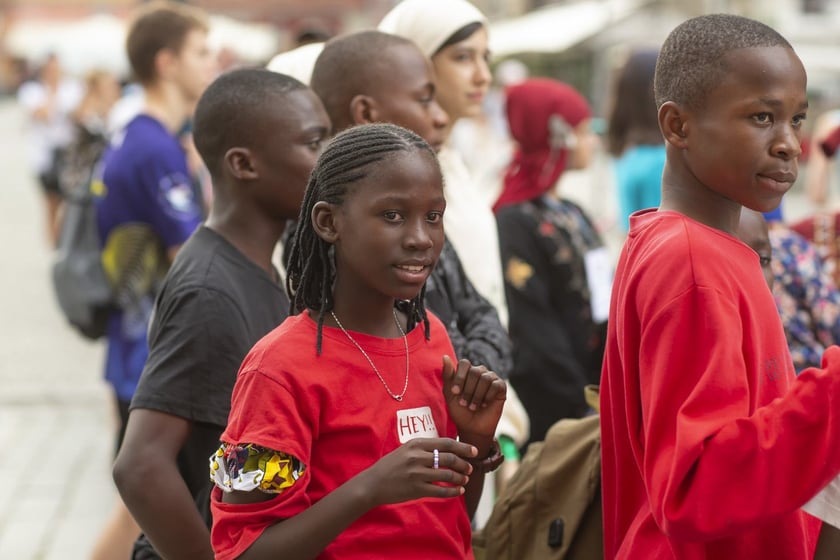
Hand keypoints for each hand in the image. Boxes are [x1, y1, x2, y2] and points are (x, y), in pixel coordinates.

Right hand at [358, 437, 475, 505]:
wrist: (372, 484)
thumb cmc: (390, 466)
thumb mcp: (405, 450)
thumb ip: (424, 448)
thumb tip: (448, 449)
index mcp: (416, 444)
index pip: (446, 443)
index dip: (463, 447)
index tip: (474, 451)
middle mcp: (418, 457)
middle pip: (450, 458)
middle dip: (464, 464)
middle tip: (470, 468)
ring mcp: (417, 473)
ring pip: (447, 474)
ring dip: (460, 477)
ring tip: (465, 479)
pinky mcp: (416, 489)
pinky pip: (441, 491)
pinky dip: (453, 491)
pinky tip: (459, 491)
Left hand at [442, 355, 505, 438]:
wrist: (472, 427)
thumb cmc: (459, 410)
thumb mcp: (450, 394)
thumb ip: (447, 375)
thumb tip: (444, 356)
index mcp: (467, 371)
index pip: (464, 363)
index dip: (459, 377)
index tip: (455, 392)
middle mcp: (480, 372)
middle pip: (475, 372)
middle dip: (468, 390)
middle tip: (464, 403)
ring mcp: (491, 378)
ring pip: (485, 378)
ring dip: (477, 395)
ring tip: (473, 406)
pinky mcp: (501, 387)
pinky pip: (496, 385)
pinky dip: (488, 396)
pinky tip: (484, 405)